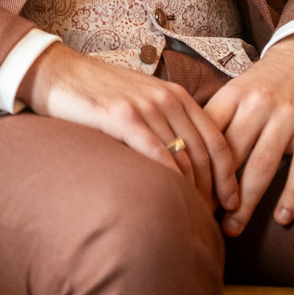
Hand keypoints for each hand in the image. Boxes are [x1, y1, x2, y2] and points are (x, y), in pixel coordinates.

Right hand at [17, 42, 240, 213]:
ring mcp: (145, 107)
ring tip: (194, 219)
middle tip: (214, 221)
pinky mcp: (122, 117)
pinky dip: (168, 181)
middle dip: (213, 192)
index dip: (228, 176)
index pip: (216, 140)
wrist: (61, 73)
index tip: (233, 203)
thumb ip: (167, 125)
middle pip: (204, 153)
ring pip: (183, 158)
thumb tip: (188, 167)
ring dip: (193, 193)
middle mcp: (167, 99)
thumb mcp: (144, 103)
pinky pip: (155, 154)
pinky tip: (171, 201)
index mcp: (177, 95)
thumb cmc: (102, 94)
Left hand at [204, 29, 293, 236]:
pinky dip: (292, 196)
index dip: (195, 169)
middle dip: (216, 193)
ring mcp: (288, 115)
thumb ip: (215, 118)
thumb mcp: (237, 89)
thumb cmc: (266, 81)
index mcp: (234, 94)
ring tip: (233, 229)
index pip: (208, 137)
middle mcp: (259, 104)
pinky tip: (282, 219)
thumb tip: (180, 151)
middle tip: (202, 221)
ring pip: (263, 167)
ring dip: (247, 203)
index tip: (184, 195)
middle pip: (231, 157)